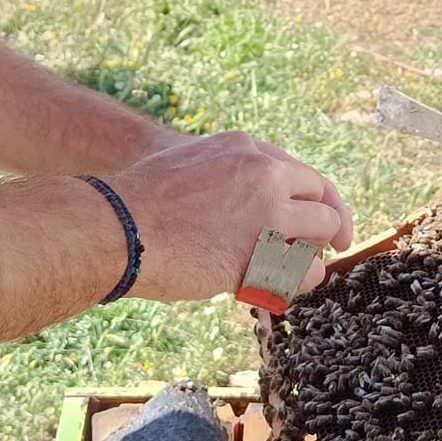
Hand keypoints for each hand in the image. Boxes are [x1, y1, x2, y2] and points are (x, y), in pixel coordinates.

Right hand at [106, 131, 353, 300]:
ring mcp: (267, 213)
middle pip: (322, 200)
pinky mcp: (262, 254)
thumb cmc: (137, 202)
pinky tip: (276, 290)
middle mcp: (264, 175)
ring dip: (312, 256)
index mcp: (246, 150)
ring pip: (324, 233)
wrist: (115, 226)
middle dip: (326, 228)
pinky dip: (299, 284)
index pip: (304, 174)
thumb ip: (225, 178)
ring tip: (287, 273)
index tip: (325, 222)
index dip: (318, 201)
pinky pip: (306, 272)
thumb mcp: (187, 164)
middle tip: (322, 251)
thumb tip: (243, 209)